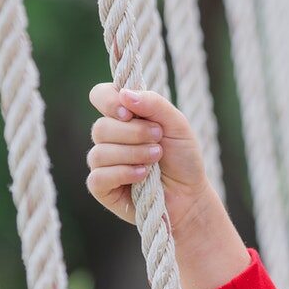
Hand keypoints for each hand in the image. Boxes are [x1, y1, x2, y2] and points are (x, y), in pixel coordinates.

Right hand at [85, 83, 213, 228]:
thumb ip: (154, 104)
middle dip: (134, 134)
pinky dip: (123, 174)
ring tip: (156, 159)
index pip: (99, 95)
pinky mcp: (101, 187)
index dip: (109, 101)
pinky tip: (142, 176)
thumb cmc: (183, 157)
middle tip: (159, 140)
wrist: (190, 194)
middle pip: (101, 127)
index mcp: (123, 116)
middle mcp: (109, 137)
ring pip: (100, 152)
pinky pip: (98, 177)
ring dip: (134, 154)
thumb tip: (124, 94)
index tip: (130, 113)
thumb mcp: (177, 124)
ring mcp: (102, 162)